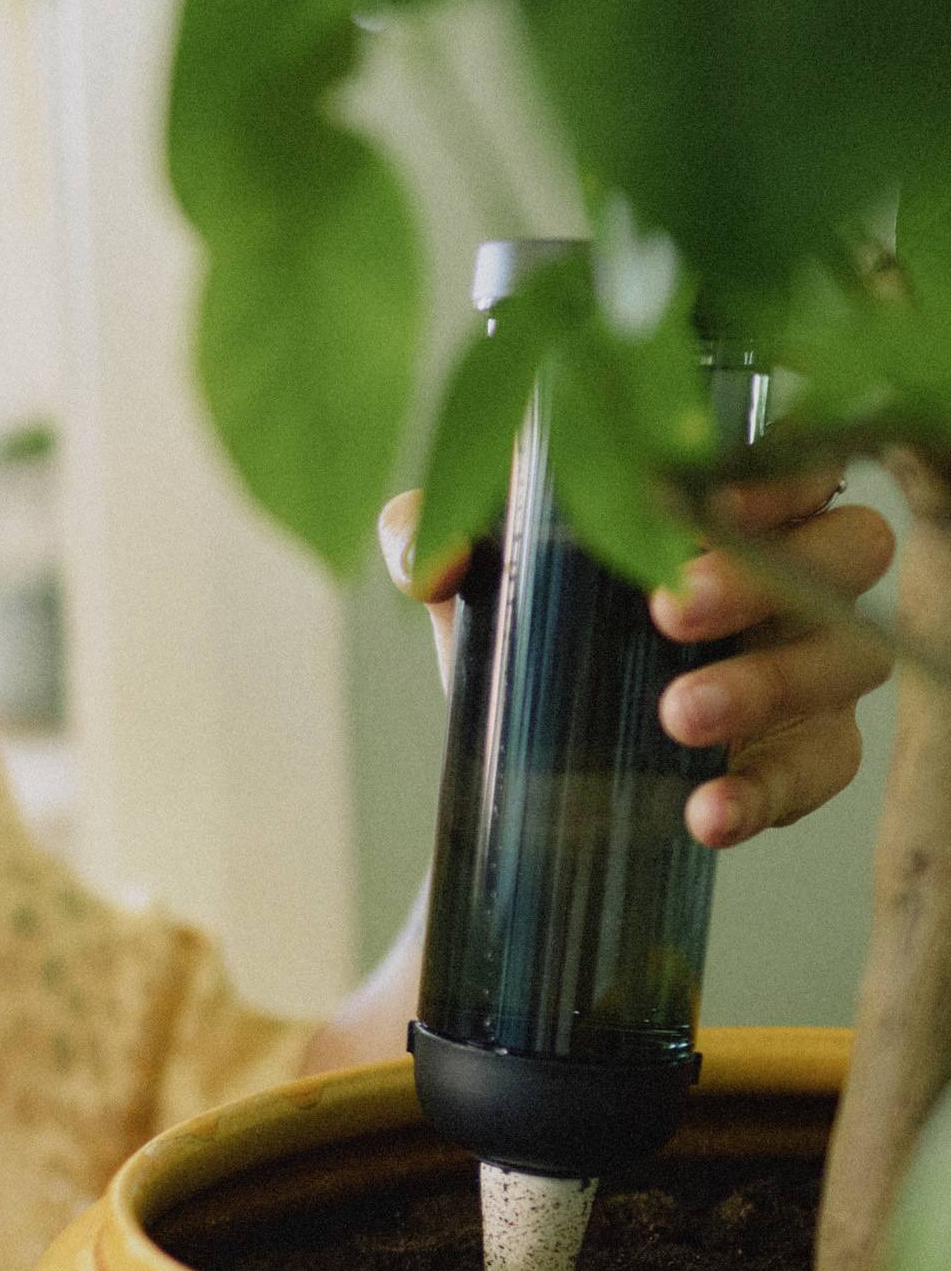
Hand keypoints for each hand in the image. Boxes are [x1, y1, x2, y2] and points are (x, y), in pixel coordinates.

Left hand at [375, 475, 896, 850]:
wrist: (516, 749)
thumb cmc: (524, 618)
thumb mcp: (469, 566)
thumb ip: (429, 533)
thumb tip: (429, 565)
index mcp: (729, 500)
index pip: (792, 459)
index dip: (764, 477)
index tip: (690, 508)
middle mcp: (793, 570)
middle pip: (842, 550)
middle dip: (759, 578)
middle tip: (670, 613)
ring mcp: (811, 662)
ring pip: (842, 659)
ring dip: (764, 686)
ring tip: (677, 717)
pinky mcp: (805, 751)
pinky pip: (819, 769)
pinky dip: (766, 791)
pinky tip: (708, 811)